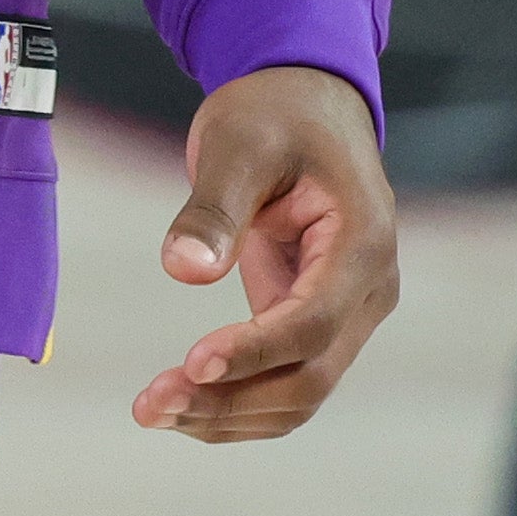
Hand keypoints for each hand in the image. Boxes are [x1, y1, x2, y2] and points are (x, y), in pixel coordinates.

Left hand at [133, 63, 399, 439]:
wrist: (306, 103)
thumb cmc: (275, 114)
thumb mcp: (238, 143)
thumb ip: (214, 208)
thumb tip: (181, 269)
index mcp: (363, 243)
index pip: (313, 322)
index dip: (254, 350)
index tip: (191, 365)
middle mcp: (367, 291)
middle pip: (309, 376)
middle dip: (230, 399)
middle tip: (149, 406)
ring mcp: (347, 310)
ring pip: (300, 390)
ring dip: (230, 412)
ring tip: (153, 410)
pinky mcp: (316, 318)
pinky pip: (287, 375)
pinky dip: (239, 397)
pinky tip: (183, 402)